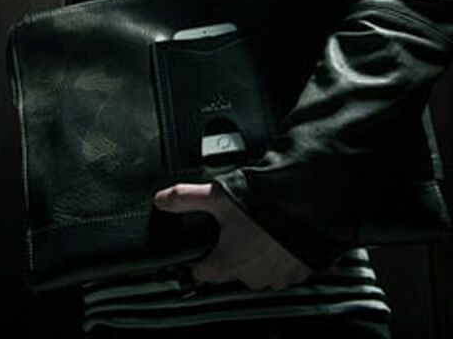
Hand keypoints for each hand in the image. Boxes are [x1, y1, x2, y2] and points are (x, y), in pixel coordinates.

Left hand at [154, 182, 311, 290]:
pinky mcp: (300, 271)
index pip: (201, 273)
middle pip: (230, 269)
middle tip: (234, 226)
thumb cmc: (265, 206)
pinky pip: (283, 266)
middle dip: (230, 250)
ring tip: (258, 226)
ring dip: (256, 253)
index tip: (198, 250)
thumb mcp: (217, 197)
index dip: (196, 260)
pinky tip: (279, 232)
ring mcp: (278, 276)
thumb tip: (162, 199)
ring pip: (258, 269)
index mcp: (228, 263)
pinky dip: (279, 253)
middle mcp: (252, 276)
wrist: (311, 206)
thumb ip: (186, 198)